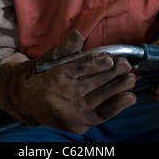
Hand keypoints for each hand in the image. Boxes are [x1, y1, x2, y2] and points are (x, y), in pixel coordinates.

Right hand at [0, 30, 135, 133]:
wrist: (27, 102)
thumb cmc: (43, 76)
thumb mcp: (49, 58)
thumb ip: (65, 47)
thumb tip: (77, 34)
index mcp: (58, 76)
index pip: (83, 68)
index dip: (100, 63)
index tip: (111, 57)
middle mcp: (67, 95)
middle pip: (97, 82)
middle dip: (116, 72)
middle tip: (127, 64)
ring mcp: (75, 111)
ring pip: (103, 96)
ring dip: (120, 86)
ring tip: (131, 77)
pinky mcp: (80, 123)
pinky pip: (104, 113)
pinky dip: (118, 105)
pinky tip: (130, 96)